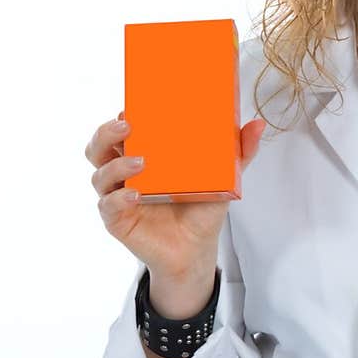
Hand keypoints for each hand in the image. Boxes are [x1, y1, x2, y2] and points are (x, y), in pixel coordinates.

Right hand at [85, 113, 265, 277]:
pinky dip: (118, 199)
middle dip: (106, 133)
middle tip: (127, 126)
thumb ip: (238, 152)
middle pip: (99, 147)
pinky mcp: (117, 221)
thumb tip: (258, 124)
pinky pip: (108, 206)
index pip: (121, 131)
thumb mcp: (222, 178)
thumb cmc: (201, 210)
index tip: (133, 108)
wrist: (196, 250)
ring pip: (99, 174)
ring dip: (116, 165)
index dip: (119, 118)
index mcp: (143, 155)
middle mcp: (124, 174)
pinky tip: (135, 196)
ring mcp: (118, 196)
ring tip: (141, 162)